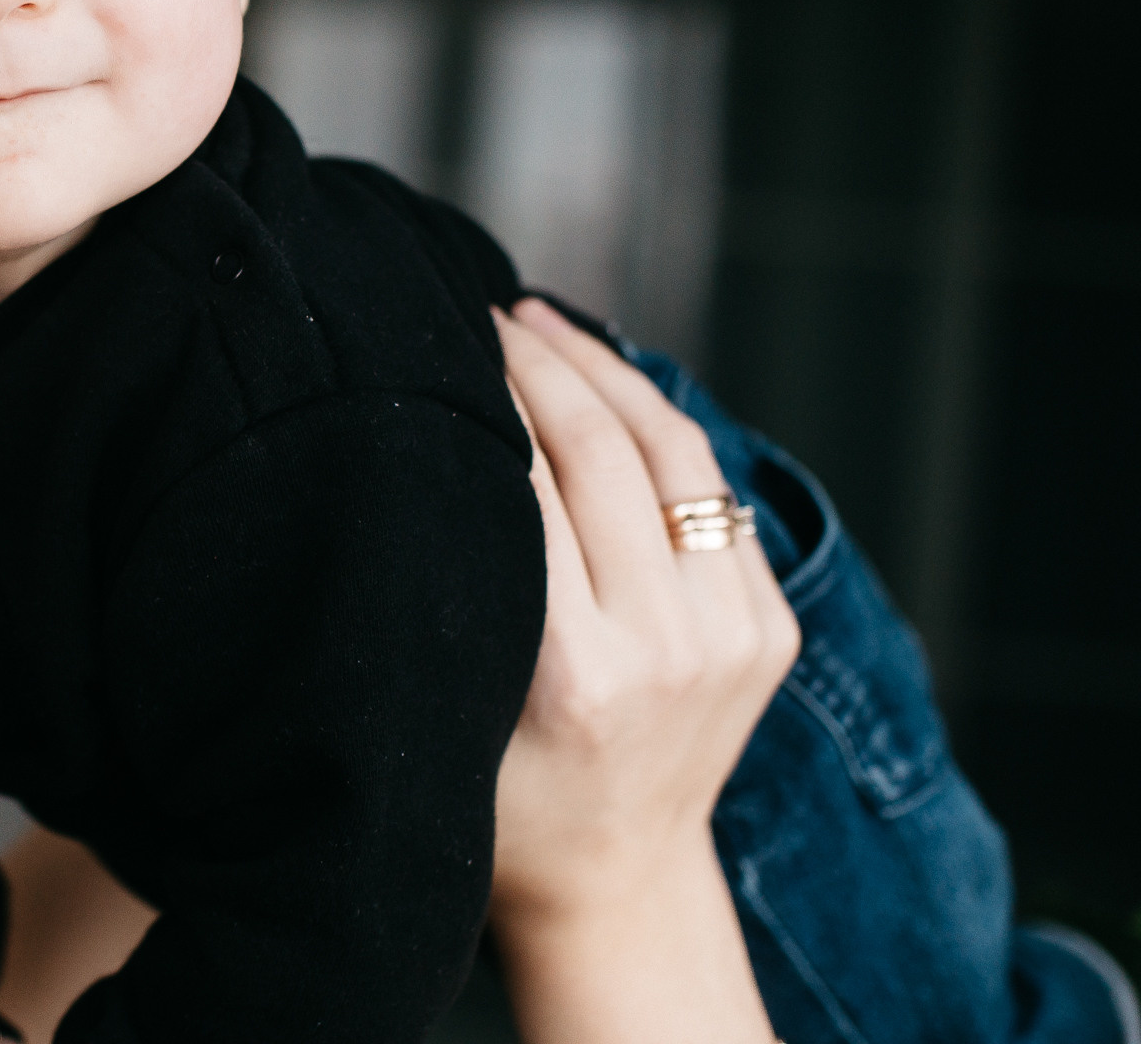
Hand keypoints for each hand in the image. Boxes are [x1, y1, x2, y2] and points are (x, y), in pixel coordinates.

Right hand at [488, 298, 798, 1043]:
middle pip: (605, 451)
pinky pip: (713, 492)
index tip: (443, 339)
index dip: (490, 395)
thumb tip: (423, 441)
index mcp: (575, 673)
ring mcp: (733, 636)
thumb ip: (448, 590)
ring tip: (545, 326)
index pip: (533, 485)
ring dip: (607, 371)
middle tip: (488, 315)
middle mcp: (666, 647)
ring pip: (675, 452)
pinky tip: (608, 388)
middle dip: (543, 364)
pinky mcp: (770, 628)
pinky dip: (660, 424)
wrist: (619, 879)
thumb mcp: (450, 705)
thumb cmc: (503, 798)